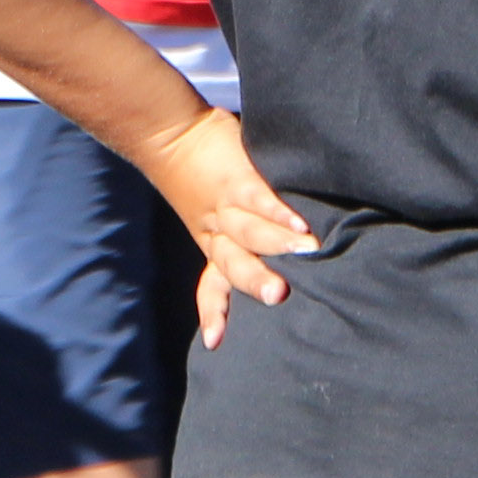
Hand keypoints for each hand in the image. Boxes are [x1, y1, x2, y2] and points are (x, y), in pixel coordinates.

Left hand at [141, 107, 315, 347]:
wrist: (169, 135)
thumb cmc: (200, 177)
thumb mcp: (213, 216)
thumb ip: (244, 235)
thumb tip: (287, 256)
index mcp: (213, 244)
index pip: (213, 284)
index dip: (215, 311)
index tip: (216, 342)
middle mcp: (216, 232)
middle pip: (234, 264)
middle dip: (255, 282)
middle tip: (278, 297)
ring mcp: (225, 206)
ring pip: (248, 232)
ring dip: (277, 244)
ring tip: (308, 254)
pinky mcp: (236, 177)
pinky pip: (257, 198)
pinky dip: (277, 210)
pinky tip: (298, 221)